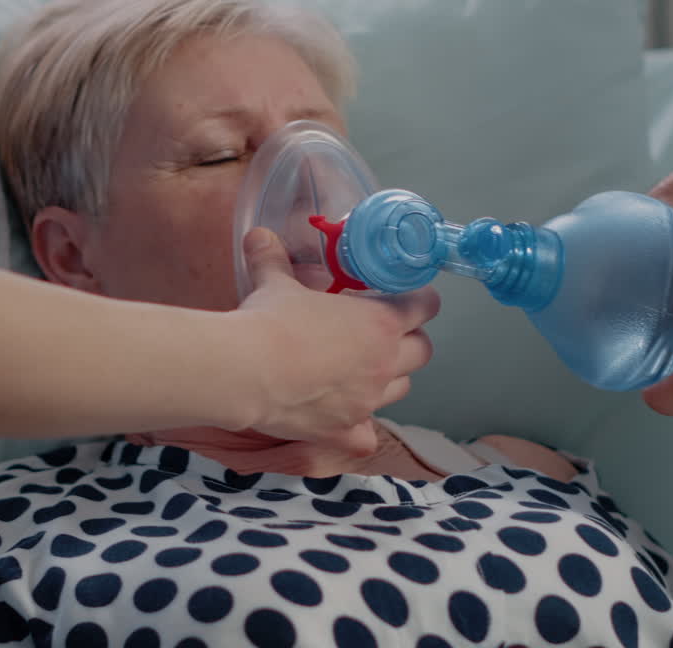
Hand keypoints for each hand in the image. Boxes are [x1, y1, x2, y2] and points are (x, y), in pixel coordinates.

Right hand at [236, 227, 438, 453]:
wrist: (246, 371)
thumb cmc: (270, 322)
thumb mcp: (275, 284)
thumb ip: (274, 260)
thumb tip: (259, 236)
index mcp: (379, 322)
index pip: (425, 306)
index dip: (420, 300)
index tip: (411, 297)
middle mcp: (383, 362)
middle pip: (422, 351)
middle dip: (410, 340)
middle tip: (387, 334)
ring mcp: (368, 400)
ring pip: (402, 389)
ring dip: (390, 379)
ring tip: (365, 371)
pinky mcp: (345, 430)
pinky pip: (367, 436)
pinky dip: (360, 429)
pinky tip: (345, 420)